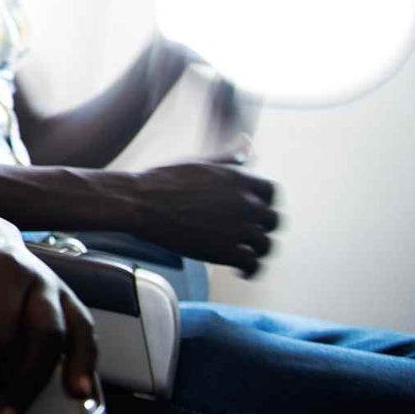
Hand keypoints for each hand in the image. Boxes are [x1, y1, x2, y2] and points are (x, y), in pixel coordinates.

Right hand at [128, 162, 277, 275]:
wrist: (141, 203)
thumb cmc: (164, 180)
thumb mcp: (200, 162)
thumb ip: (229, 157)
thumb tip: (247, 143)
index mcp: (239, 179)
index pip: (272, 192)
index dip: (266, 203)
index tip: (257, 211)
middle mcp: (245, 203)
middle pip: (273, 220)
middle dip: (264, 228)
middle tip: (251, 235)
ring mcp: (238, 228)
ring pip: (266, 245)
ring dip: (258, 251)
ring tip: (248, 256)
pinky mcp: (226, 251)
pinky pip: (252, 265)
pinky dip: (250, 270)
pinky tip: (240, 270)